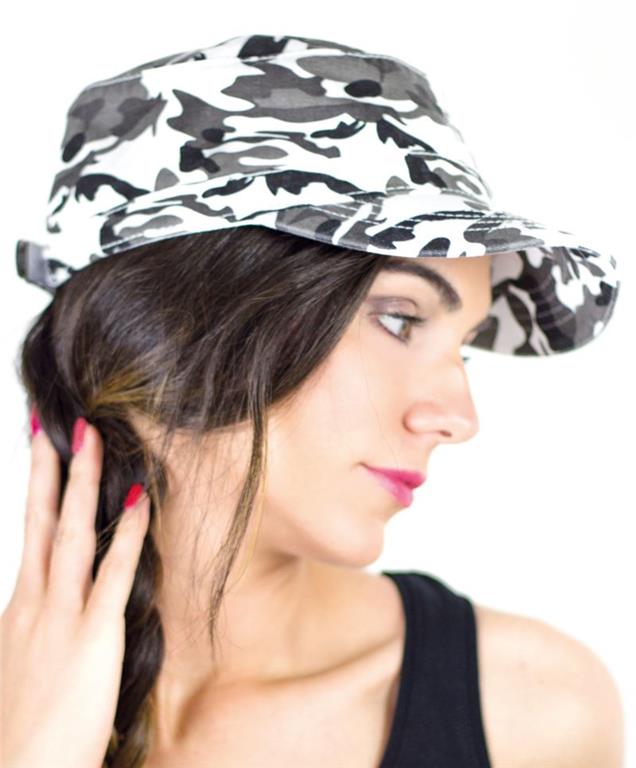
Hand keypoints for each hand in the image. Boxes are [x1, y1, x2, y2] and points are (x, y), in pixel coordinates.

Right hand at [1, 415, 149, 767]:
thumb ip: (38, 632)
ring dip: (82, 482)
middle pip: (41, 520)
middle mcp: (34, 601)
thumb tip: (51, 608)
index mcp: (20, 608)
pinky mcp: (93, 635)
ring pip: (70, 533)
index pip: (30, 534)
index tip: (40, 451)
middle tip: (57, 423)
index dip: (36, 491)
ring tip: (90, 438)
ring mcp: (61, 615)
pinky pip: (112, 573)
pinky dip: (126, 533)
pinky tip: (138, 500)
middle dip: (50, 468)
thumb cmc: (24, 734)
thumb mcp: (22, 668)